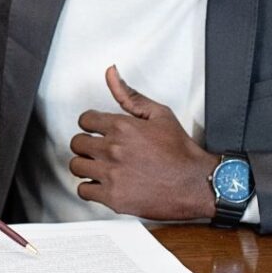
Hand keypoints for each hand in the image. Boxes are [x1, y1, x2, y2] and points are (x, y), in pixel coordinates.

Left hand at [69, 65, 218, 220]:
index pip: (85, 120)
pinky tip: (101, 184)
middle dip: (86, 144)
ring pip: (76, 166)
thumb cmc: (180, 151)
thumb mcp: (159, 114)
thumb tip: (111, 74)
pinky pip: (84, 191)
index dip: (90, 124)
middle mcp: (113, 149)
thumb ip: (129, 94)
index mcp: (121, 127)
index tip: (94, 130)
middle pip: (77, 143)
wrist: (195, 183)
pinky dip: (90, 188)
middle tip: (96, 149)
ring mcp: (112, 174)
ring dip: (85, 165)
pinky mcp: (113, 198)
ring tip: (97, 166)